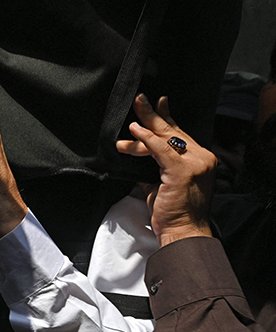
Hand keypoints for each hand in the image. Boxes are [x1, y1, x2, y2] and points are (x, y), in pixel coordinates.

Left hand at [116, 94, 215, 246]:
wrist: (183, 231)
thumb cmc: (172, 212)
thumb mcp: (161, 183)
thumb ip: (154, 166)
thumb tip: (136, 153)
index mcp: (200, 159)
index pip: (180, 134)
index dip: (166, 118)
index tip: (158, 103)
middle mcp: (202, 158)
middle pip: (172, 131)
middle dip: (153, 115)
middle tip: (139, 99)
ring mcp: (195, 163)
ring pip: (164, 139)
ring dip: (143, 128)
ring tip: (130, 118)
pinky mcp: (183, 170)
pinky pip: (160, 149)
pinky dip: (146, 139)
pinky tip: (134, 131)